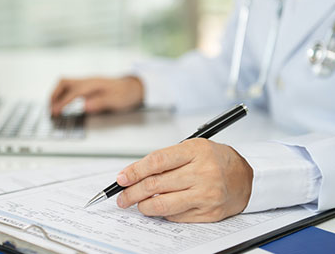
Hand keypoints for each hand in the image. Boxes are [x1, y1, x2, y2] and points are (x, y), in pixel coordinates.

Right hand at [50, 76, 143, 115]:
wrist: (134, 86)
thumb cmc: (126, 94)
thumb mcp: (117, 101)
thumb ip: (100, 103)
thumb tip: (85, 106)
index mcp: (94, 84)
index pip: (73, 92)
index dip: (63, 102)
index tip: (55, 112)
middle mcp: (88, 81)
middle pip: (64, 82)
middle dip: (54, 95)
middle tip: (50, 110)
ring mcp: (87, 82)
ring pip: (65, 84)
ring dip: (56, 94)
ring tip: (53, 108)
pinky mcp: (87, 85)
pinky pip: (70, 87)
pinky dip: (62, 95)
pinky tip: (62, 103)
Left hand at [116, 138, 252, 222]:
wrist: (245, 178)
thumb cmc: (215, 160)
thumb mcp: (192, 148)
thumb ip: (165, 159)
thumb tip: (134, 174)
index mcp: (196, 151)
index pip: (157, 161)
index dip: (135, 171)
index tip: (121, 178)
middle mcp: (202, 173)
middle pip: (156, 184)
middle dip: (132, 192)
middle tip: (122, 197)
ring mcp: (206, 194)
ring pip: (164, 204)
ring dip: (144, 206)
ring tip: (137, 204)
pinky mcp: (208, 212)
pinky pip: (176, 216)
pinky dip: (162, 213)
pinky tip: (159, 208)